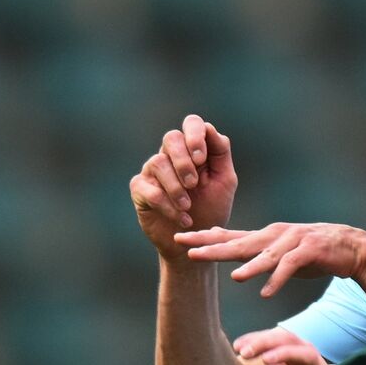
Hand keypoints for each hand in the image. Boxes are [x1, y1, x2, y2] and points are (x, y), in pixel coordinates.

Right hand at [130, 115, 236, 260]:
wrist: (195, 240)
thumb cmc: (211, 208)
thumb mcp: (225, 181)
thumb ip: (220, 153)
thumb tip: (209, 128)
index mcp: (193, 149)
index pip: (192, 124)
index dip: (195, 136)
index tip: (202, 159)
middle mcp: (171, 155)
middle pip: (171, 137)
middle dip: (183, 160)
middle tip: (194, 184)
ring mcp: (153, 172)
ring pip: (158, 162)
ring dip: (176, 187)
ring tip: (188, 207)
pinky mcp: (140, 191)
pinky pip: (150, 190)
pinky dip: (168, 206)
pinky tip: (182, 218)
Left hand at [177, 222, 365, 296]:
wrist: (351, 247)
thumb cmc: (312, 251)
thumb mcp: (279, 251)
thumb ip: (255, 250)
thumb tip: (230, 254)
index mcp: (264, 236)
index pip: (228, 236)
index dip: (203, 238)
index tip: (178, 239)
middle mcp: (275, 235)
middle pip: (239, 242)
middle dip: (212, 246)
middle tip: (188, 249)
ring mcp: (293, 241)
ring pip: (265, 254)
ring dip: (250, 265)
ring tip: (234, 276)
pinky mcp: (310, 250)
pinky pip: (291, 266)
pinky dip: (278, 279)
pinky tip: (266, 292)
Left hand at [233, 329, 364, 364]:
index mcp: (304, 356)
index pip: (279, 338)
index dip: (257, 338)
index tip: (237, 346)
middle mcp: (313, 362)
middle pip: (290, 340)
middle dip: (265, 341)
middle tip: (243, 351)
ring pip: (305, 357)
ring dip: (283, 354)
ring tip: (263, 359)